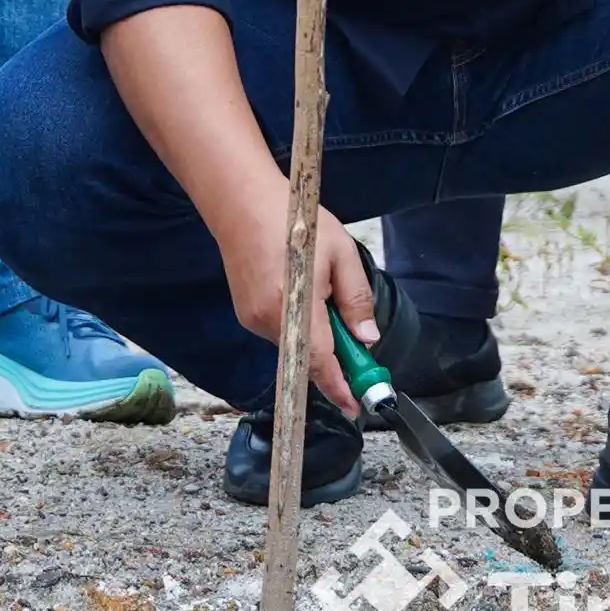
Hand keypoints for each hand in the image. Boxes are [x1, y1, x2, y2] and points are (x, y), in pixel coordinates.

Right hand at [213, 191, 377, 416]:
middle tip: (354, 332)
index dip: (339, 388)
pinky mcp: (245, 315)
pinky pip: (280, 332)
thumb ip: (356, 299)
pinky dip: (297, 323)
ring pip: (294, 344)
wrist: (241, 202)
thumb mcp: (341, 253)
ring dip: (314, 333)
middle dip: (334, 353)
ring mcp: (253, 321)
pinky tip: (298, 286)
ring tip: (319, 285)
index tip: (356, 408)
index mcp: (296, 308)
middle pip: (308, 357)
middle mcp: (269, 323)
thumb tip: (367, 338)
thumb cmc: (296, 220)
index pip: (320, 363)